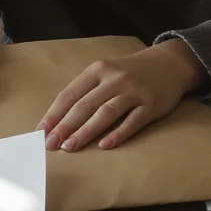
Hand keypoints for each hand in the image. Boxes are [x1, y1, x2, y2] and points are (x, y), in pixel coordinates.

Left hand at [38, 39, 204, 151]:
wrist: (170, 63)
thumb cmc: (131, 72)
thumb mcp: (106, 72)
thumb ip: (86, 90)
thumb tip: (59, 119)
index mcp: (98, 70)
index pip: (70, 94)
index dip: (54, 114)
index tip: (40, 132)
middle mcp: (115, 78)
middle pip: (84, 105)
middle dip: (64, 127)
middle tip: (50, 145)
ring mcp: (134, 91)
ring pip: (105, 113)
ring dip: (85, 132)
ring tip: (70, 147)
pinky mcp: (151, 104)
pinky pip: (132, 121)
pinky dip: (118, 134)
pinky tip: (104, 146)